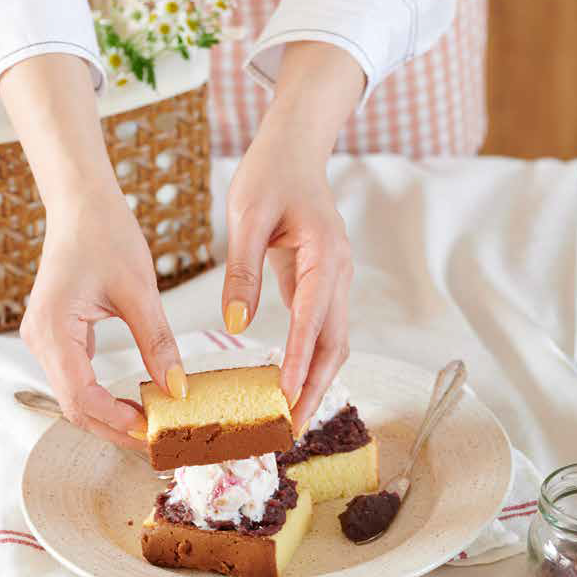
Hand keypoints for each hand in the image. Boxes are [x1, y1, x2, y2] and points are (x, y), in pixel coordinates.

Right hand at [21, 190, 186, 449]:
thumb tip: (178, 388)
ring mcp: (44, 339)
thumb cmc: (106, 235)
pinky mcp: (56, 335)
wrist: (81, 204)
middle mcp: (39, 340)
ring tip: (151, 427)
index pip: (80, 397)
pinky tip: (134, 402)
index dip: (116, 421)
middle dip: (114, 428)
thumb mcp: (140, 290)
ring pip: (74, 396)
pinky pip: (76, 378)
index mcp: (54, 330)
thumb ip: (157, 342)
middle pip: (74, 406)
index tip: (153, 432)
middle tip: (158, 442)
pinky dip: (104, 397)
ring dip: (109, 416)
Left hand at [222, 42, 363, 433]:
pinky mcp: (324, 281)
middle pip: (336, 342)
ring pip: (334, 339)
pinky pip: (323, 327)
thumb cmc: (270, 175)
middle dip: (316, 387)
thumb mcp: (247, 218)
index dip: (302, 363)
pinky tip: (290, 380)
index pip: (314, 321)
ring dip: (317, 378)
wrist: (296, 148)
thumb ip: (242, 271)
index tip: (287, 400)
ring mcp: (337, 278)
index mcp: (325, 256)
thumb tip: (237, 323)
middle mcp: (340, 273)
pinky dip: (311, 358)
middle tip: (291, 427)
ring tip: (290, 416)